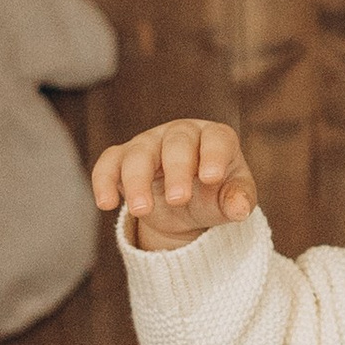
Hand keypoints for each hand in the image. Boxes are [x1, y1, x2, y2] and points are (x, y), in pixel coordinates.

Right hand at [93, 121, 258, 251]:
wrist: (186, 205)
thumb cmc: (214, 194)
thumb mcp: (229, 200)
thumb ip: (237, 201)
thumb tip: (240, 209)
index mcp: (214, 138)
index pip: (216, 139)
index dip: (213, 155)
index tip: (211, 177)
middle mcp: (181, 134)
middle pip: (176, 143)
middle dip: (176, 170)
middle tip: (178, 199)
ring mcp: (149, 144)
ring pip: (139, 153)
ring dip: (137, 181)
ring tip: (142, 211)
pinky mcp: (122, 159)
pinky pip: (109, 163)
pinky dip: (104, 180)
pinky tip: (106, 203)